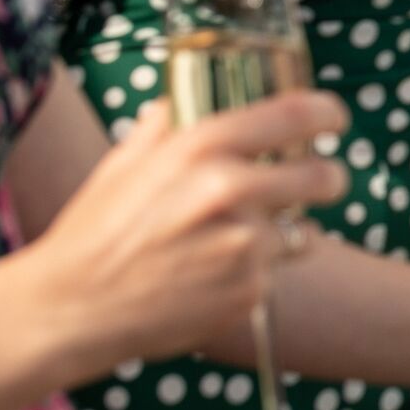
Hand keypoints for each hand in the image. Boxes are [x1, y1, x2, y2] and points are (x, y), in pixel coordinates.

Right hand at [20, 93, 348, 377]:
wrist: (74, 307)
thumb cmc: (93, 230)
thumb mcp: (124, 163)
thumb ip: (165, 127)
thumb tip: (183, 102)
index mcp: (201, 148)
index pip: (294, 116)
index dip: (326, 114)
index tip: (335, 118)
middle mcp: (231, 192)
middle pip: (321, 176)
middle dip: (328, 178)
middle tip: (323, 181)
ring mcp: (244, 246)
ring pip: (302, 232)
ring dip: (288, 232)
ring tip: (242, 240)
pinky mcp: (249, 292)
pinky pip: (272, 273)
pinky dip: (255, 273)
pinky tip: (213, 275)